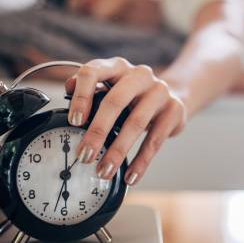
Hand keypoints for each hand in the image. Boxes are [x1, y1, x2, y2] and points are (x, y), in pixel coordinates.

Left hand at [66, 57, 186, 185]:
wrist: (173, 96)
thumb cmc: (133, 96)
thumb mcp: (111, 87)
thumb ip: (90, 88)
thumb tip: (69, 89)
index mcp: (117, 66)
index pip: (93, 72)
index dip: (81, 96)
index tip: (74, 121)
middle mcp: (139, 75)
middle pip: (115, 101)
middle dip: (97, 131)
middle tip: (85, 155)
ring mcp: (159, 91)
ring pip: (136, 123)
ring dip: (117, 151)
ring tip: (104, 171)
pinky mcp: (174, 110)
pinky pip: (155, 140)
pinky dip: (141, 161)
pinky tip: (130, 175)